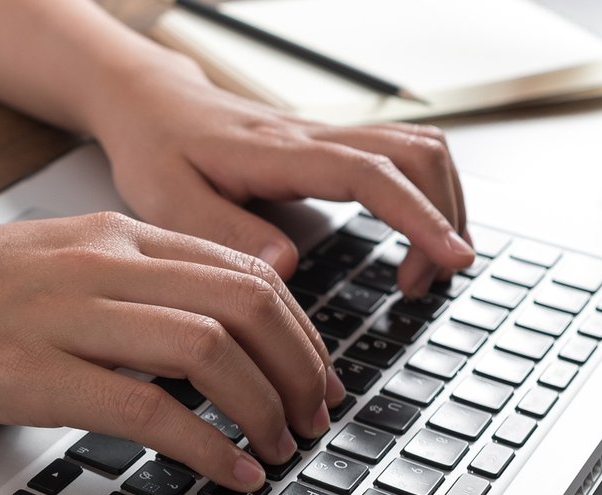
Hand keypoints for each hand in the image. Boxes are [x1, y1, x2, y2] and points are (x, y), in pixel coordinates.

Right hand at [0, 213, 344, 489]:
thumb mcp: (53, 267)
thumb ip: (126, 291)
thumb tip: (199, 345)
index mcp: (112, 236)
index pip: (244, 268)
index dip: (299, 329)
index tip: (315, 375)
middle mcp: (101, 264)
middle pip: (245, 303)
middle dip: (299, 369)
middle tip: (312, 419)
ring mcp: (68, 316)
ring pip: (209, 350)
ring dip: (262, 407)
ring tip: (275, 449)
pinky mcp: (34, 374)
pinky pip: (147, 408)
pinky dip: (203, 445)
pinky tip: (224, 472)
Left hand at [84, 59, 474, 296]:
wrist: (150, 104)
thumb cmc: (155, 150)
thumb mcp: (166, 200)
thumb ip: (223, 232)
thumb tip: (285, 266)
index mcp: (276, 152)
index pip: (368, 174)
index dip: (418, 215)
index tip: (451, 258)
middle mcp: (313, 138)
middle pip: (416, 154)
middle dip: (442, 217)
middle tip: (423, 283)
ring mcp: (327, 139)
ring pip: (419, 149)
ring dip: (441, 205)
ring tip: (422, 270)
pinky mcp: (330, 148)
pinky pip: (401, 158)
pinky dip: (425, 195)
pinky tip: (416, 237)